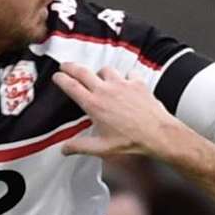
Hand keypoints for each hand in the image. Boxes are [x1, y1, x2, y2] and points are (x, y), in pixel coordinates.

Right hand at [53, 63, 182, 157]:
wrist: (157, 133)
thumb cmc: (131, 141)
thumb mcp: (101, 147)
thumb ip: (80, 146)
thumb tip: (64, 149)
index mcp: (94, 104)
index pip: (71, 86)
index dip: (61, 79)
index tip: (57, 76)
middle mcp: (106, 90)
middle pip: (83, 72)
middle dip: (71, 67)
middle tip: (66, 66)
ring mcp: (122, 84)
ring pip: (106, 70)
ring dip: (100, 73)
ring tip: (100, 78)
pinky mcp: (137, 83)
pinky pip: (129, 73)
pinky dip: (126, 76)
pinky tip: (127, 82)